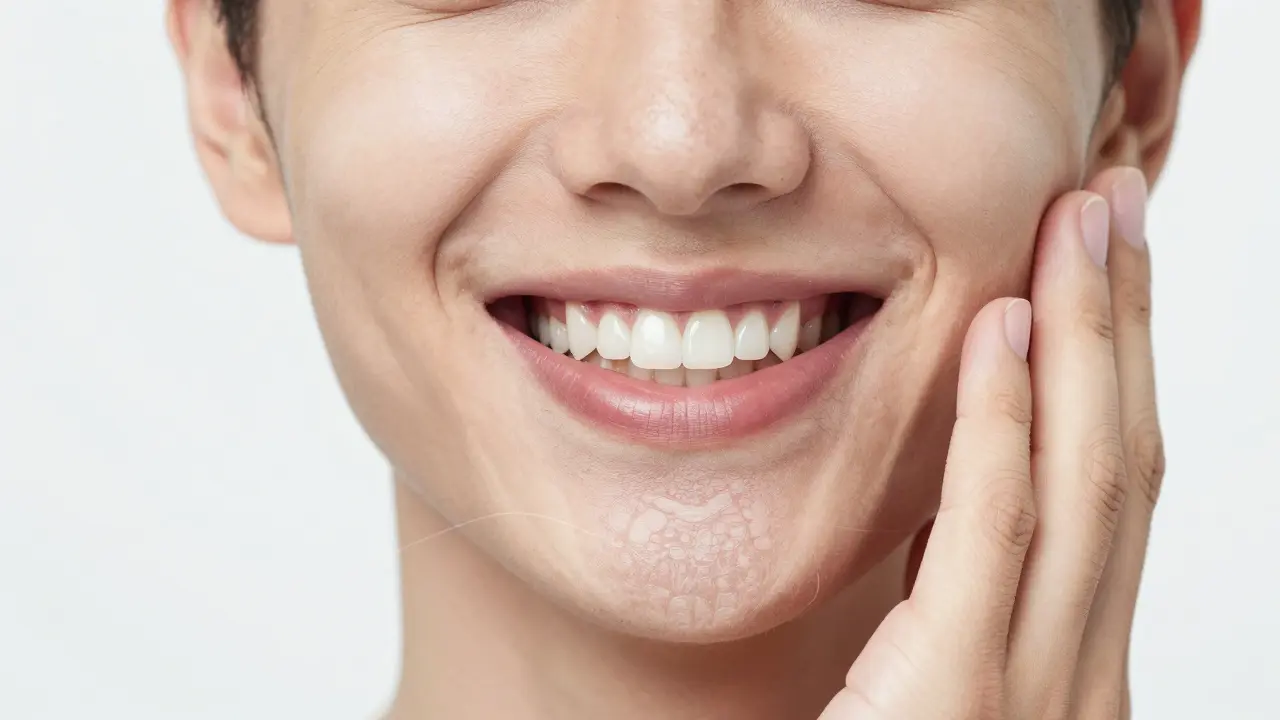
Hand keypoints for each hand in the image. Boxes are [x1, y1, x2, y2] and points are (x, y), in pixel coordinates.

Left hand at [820, 167, 1162, 718]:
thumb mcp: (934, 690)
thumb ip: (956, 608)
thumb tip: (951, 512)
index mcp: (1073, 667)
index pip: (1114, 492)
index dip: (1120, 371)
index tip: (1103, 271)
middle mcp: (1081, 672)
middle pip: (1124, 461)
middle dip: (1126, 324)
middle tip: (1115, 203)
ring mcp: (1038, 688)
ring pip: (1089, 478)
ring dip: (1090, 337)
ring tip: (1084, 222)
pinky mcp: (958, 695)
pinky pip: (992, 529)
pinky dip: (1005, 419)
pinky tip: (1004, 327)